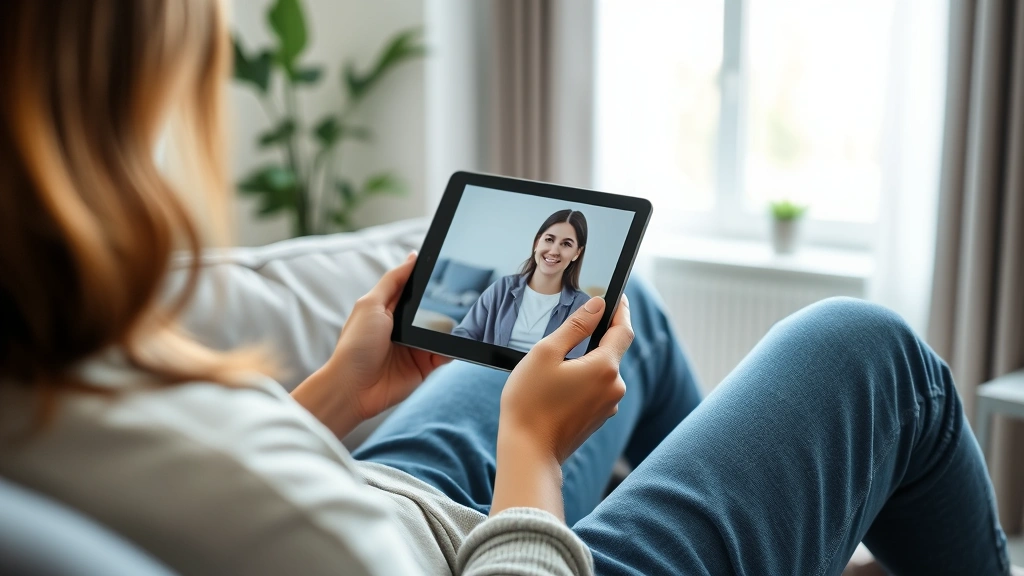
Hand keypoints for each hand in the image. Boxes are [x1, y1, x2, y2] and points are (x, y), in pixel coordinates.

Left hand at [292, 252, 449, 436]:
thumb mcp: (371, 304)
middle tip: (460, 294)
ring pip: (441, 331)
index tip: (446, 263)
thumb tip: (413, 257)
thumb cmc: (355, 345)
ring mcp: (415, 347)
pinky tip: (454, 344)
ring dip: (449, 328)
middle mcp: (403, 326)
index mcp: (388, 309)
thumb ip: (393, 280)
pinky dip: (452, 349)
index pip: (412, 288)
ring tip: (459, 320)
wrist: (353, 388)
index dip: (427, 278)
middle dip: (443, 304)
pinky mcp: (423, 366)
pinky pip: (445, 354)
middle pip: (430, 309)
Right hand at [499, 294, 633, 463]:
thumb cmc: (530, 402)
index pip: (623, 330)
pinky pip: (594, 389)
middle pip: (611, 351)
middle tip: (568, 333)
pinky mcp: (597, 419)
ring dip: (584, 362)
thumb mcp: (546, 353)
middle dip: (593, 339)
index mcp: (605, 367)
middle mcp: (614, 387)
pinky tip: (556, 388)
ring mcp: (607, 406)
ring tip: (552, 368)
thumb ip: (576, 326)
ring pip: (600, 371)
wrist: (527, 452)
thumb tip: (598, 305)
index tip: (618, 296)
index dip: (621, 310)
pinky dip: (581, 381)